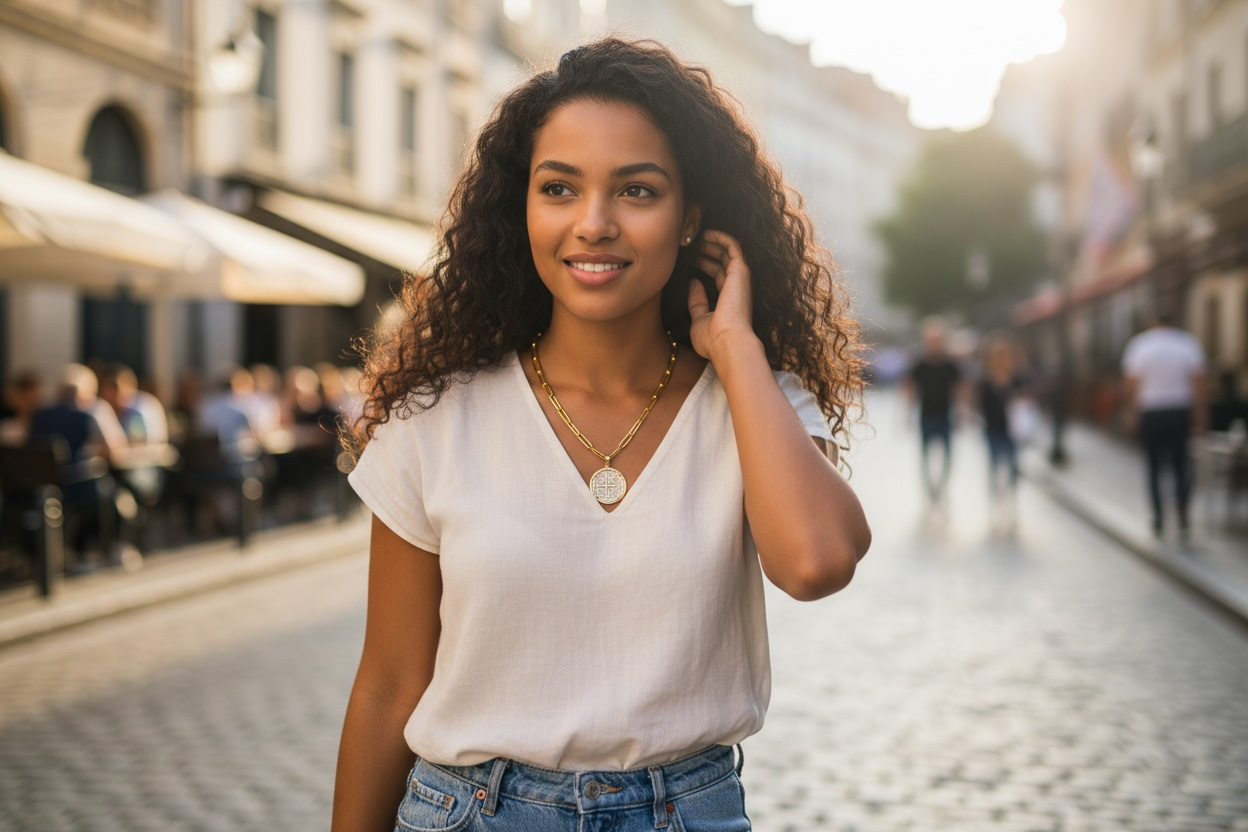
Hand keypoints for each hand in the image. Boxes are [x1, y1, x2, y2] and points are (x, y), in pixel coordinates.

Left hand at [687, 230, 756, 360]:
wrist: (727, 341)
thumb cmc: (713, 338)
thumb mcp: (699, 319)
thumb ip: (696, 302)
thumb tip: (692, 282)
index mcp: (728, 299)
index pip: (718, 275)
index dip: (705, 265)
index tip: (691, 258)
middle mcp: (737, 287)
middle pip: (723, 262)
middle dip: (708, 251)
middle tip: (692, 243)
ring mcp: (740, 278)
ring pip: (728, 252)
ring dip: (713, 242)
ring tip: (697, 235)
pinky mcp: (740, 270)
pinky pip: (733, 246)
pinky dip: (721, 238)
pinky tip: (707, 233)